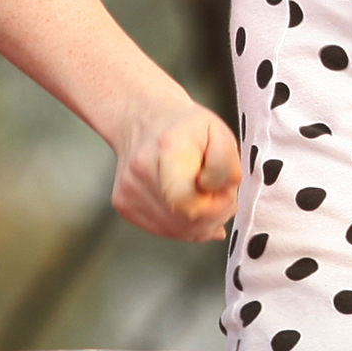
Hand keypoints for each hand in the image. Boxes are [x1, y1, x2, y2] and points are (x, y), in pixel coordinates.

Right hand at [108, 95, 241, 241]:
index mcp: (167, 149)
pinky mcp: (123, 205)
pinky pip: (164, 230)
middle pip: (186, 222)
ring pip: (176, 231)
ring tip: (203, 193)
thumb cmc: (187, 127)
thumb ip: (228, 166)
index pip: (189, 203)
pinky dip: (183, 222)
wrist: (144, 119)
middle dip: (214, 214)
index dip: (216, 206)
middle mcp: (140, 173)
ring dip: (200, 221)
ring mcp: (128, 192)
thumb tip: (222, 197)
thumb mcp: (220, 133)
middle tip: (220, 192)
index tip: (225, 189)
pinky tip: (186, 200)